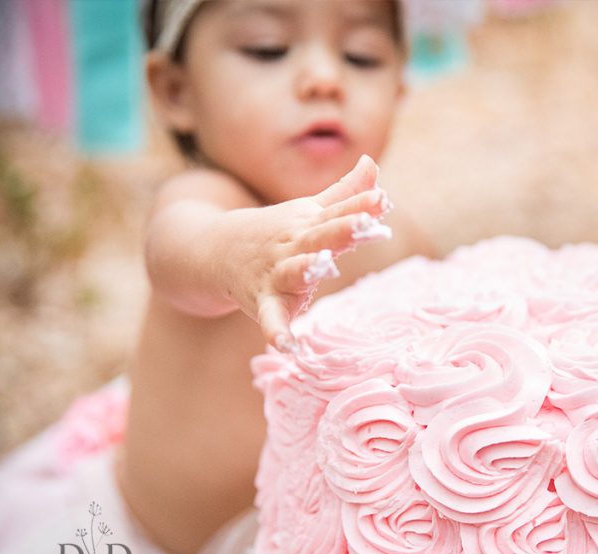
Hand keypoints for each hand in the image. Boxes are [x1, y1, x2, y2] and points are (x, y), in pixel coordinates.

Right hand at [217, 155, 392, 350]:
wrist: (214, 250)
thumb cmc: (276, 232)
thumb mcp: (309, 211)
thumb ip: (345, 192)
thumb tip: (373, 162)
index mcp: (309, 223)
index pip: (338, 212)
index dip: (360, 206)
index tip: (383, 199)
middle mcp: (293, 245)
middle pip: (320, 236)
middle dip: (342, 230)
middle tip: (366, 225)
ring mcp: (276, 272)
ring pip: (294, 271)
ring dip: (307, 269)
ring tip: (323, 268)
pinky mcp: (263, 300)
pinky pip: (270, 318)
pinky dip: (277, 331)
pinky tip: (288, 348)